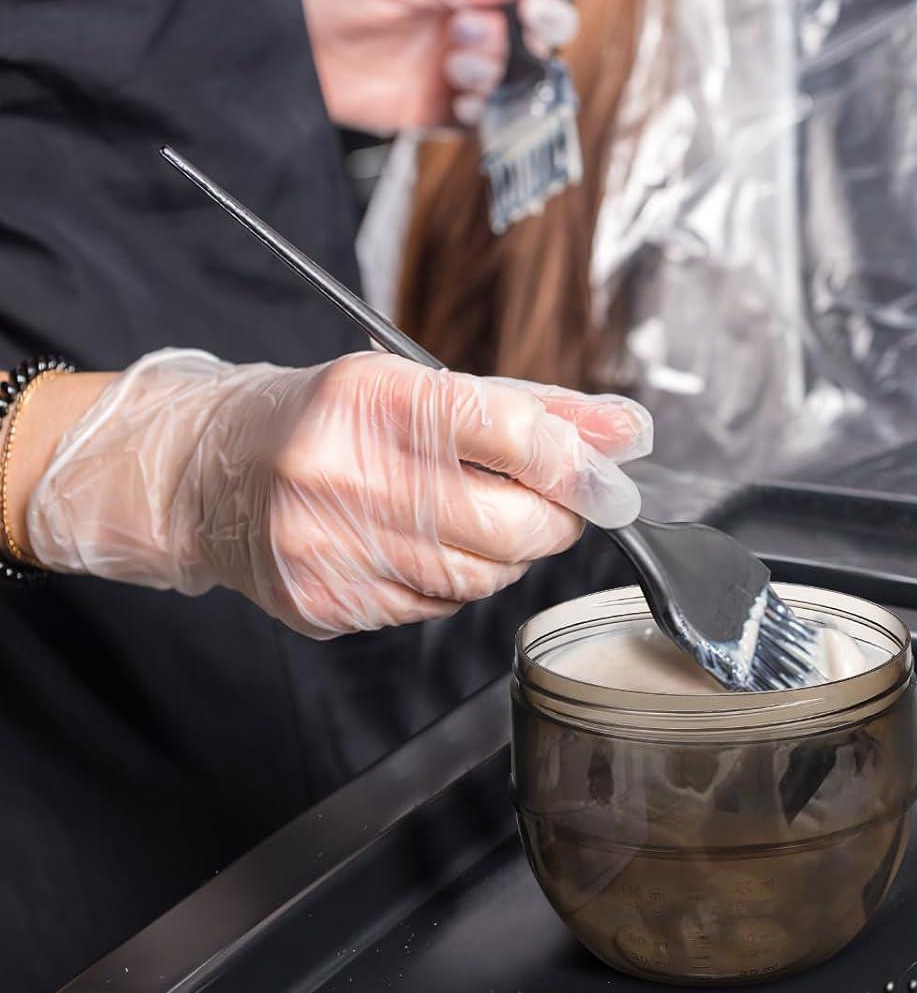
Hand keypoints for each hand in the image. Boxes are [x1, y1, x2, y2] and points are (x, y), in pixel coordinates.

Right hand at [25, 351, 650, 637]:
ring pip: (479, 576)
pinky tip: (426, 546)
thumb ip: (536, 409)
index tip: (612, 481)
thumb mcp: (424, 385)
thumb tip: (630, 432)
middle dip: (554, 521)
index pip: (509, 435)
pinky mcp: (325, 603)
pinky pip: (434, 607)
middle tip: (557, 505)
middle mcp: (344, 473)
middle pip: (506, 525)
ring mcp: (330, 546)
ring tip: (479, 517)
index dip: (578, 465)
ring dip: (506, 553)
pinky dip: (455, 581)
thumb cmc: (331, 420)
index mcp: (374, 399)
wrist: (209, 474)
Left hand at [297, 0, 584, 134]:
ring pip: (510, 83)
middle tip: (487, 30)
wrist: (292, 47)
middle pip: (531, 42)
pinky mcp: (438, 113)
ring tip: (457, 64)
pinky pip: (481, 122)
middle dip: (523, 39)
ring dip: (495, 74)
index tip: (543, 5)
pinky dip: (481, 114)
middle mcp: (466, 32)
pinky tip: (459, 100)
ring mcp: (455, 74)